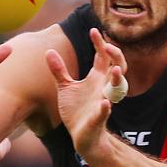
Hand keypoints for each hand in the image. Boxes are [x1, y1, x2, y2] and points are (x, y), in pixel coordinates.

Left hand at [46, 28, 127, 154]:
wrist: (81, 135)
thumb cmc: (76, 110)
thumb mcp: (65, 86)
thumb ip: (59, 70)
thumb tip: (48, 51)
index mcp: (97, 78)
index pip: (103, 56)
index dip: (100, 43)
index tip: (93, 30)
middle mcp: (103, 87)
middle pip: (118, 66)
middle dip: (116, 56)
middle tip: (107, 46)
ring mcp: (103, 101)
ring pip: (117, 88)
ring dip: (118, 79)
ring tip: (116, 70)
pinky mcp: (99, 117)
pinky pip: (105, 111)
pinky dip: (105, 108)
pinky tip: (105, 103)